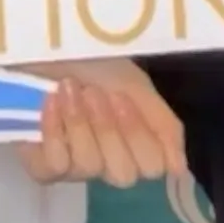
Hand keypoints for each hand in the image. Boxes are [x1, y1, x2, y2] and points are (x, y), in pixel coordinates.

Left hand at [17, 58, 187, 188]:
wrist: (47, 48)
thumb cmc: (93, 62)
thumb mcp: (135, 84)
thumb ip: (163, 124)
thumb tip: (179, 168)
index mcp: (136, 142)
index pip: (153, 167)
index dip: (139, 135)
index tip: (123, 98)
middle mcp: (109, 160)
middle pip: (123, 174)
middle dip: (109, 129)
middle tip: (95, 93)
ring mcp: (76, 167)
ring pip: (89, 166)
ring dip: (79, 122)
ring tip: (69, 88)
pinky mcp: (43, 167)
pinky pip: (56, 166)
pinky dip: (54, 130)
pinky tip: (50, 102)